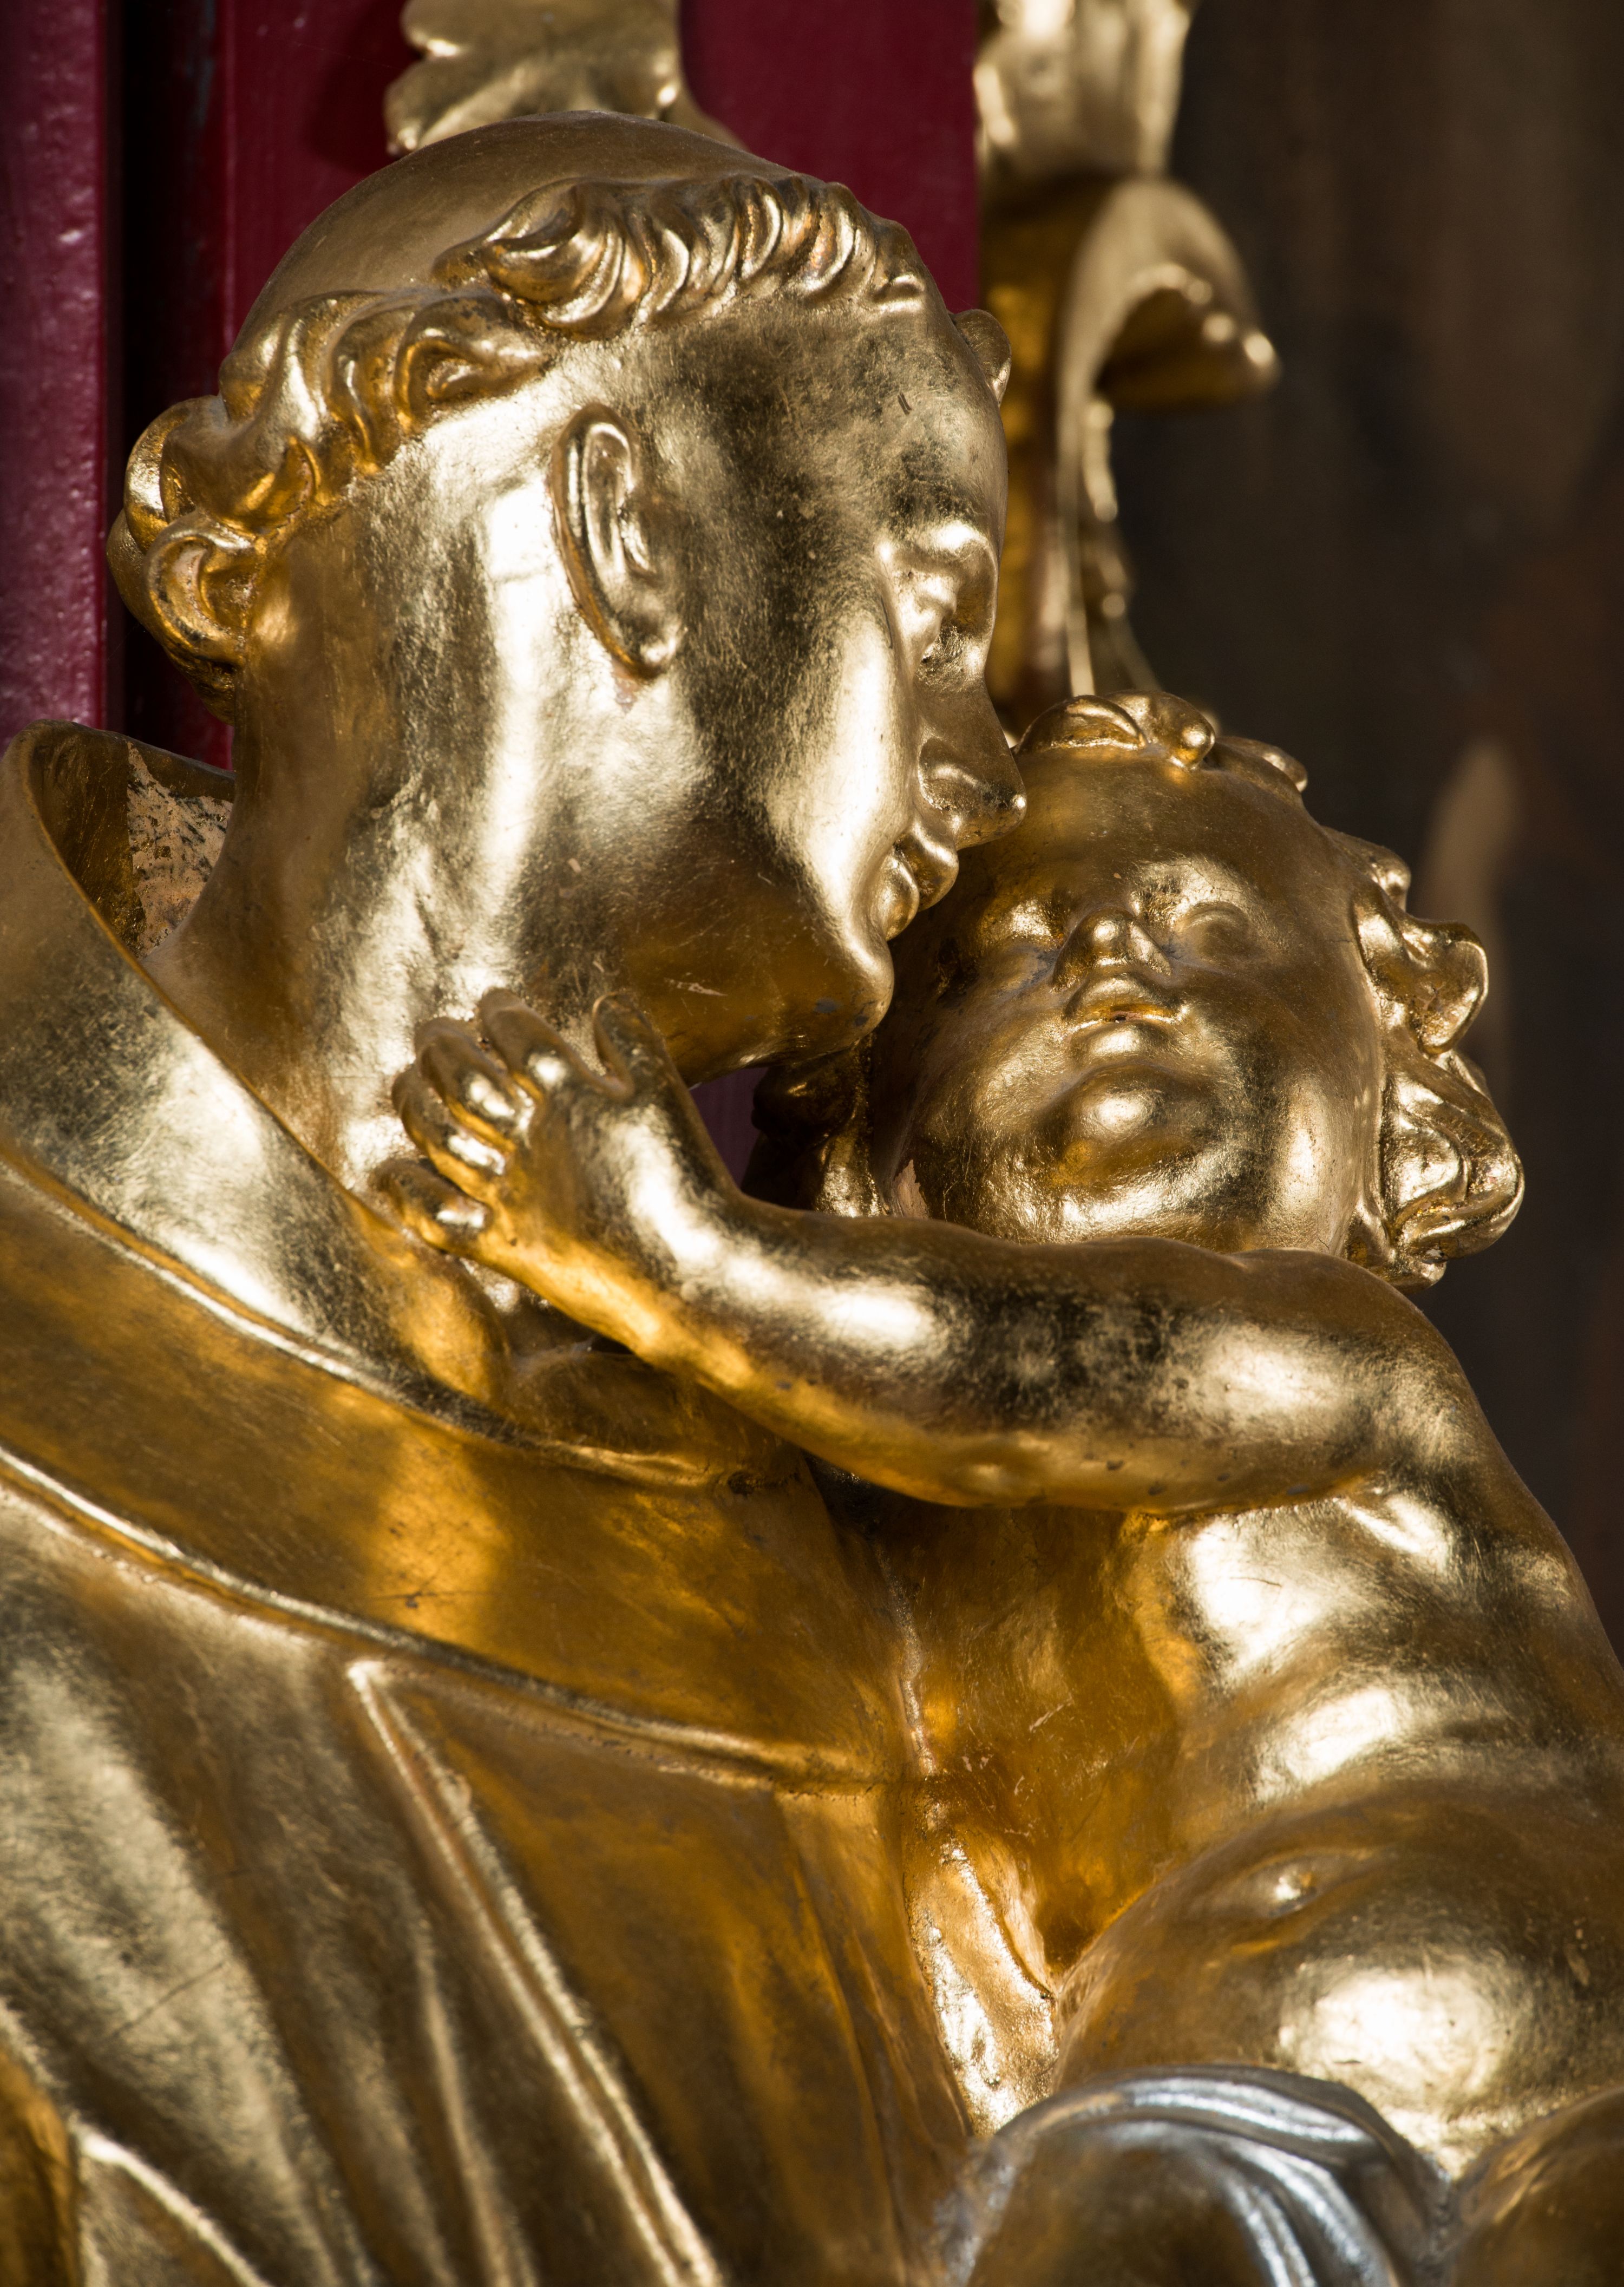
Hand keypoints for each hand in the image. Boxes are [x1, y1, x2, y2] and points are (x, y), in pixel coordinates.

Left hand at [378, 989, 734, 1345]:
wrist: (690, 1271)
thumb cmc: (686, 1179)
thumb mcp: (669, 1096)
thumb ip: (635, 1043)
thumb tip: (607, 1005)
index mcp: (569, 1097)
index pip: (516, 1035)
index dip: (498, 1011)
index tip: (492, 1002)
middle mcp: (529, 1140)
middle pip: (462, 1078)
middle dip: (440, 1046)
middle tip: (432, 1032)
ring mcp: (511, 1194)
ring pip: (439, 1136)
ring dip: (415, 1102)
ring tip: (408, 1082)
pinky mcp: (505, 1246)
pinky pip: (439, 1216)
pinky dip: (409, 1192)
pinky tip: (395, 1170)